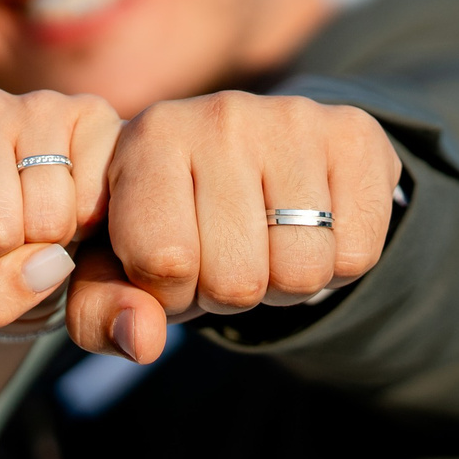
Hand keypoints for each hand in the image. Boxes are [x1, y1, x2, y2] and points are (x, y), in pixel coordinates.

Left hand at [0, 88, 120, 332]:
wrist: (28, 228)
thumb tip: (53, 262)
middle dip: (2, 260)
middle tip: (3, 241)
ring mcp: (36, 105)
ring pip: (46, 220)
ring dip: (47, 246)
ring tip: (35, 224)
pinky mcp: (92, 115)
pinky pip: (91, 206)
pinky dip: (87, 227)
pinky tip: (70, 206)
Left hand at [67, 93, 402, 361]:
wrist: (259, 158)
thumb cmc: (174, 221)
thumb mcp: (118, 265)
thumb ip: (103, 311)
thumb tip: (142, 341)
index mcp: (148, 139)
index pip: (164, 260)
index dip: (172, 292)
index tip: (172, 267)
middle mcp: (219, 116)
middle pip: (236, 278)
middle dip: (230, 293)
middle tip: (228, 256)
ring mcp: (292, 119)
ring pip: (300, 271)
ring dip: (285, 284)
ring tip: (267, 244)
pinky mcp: (355, 134)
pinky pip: (355, 255)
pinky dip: (337, 267)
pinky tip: (314, 228)